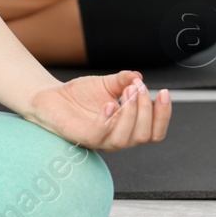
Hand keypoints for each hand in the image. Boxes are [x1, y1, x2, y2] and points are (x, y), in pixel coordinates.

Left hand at [24, 70, 170, 151]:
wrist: (51, 97)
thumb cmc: (80, 95)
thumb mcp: (106, 83)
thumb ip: (123, 80)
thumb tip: (138, 76)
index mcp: (127, 128)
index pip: (155, 132)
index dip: (164, 115)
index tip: (164, 92)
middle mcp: (117, 138)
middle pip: (145, 135)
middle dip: (147, 109)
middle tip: (137, 87)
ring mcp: (101, 140)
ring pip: (127, 138)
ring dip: (132, 113)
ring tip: (126, 91)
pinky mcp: (83, 138)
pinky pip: (100, 135)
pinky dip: (108, 120)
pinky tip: (109, 104)